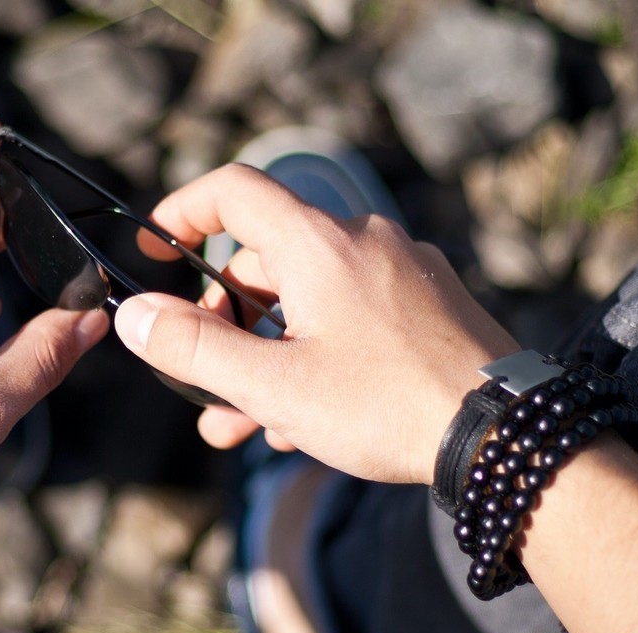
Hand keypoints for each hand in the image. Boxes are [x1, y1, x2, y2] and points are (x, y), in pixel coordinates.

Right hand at [115, 164, 517, 484]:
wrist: (504, 435)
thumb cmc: (386, 406)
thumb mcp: (273, 385)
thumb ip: (194, 348)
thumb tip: (133, 315)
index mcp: (318, 243)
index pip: (233, 191)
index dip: (182, 212)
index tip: (154, 247)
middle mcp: (362, 241)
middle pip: (266, 260)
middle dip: (223, 322)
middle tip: (200, 381)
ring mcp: (402, 272)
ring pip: (309, 300)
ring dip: (266, 354)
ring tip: (241, 425)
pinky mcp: (430, 305)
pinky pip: (353, 315)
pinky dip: (316, 354)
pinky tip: (303, 421)